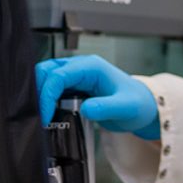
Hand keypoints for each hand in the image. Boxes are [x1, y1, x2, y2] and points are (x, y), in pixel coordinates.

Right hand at [35, 55, 159, 139]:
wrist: (144, 106)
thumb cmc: (138, 103)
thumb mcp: (126, 108)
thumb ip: (107, 107)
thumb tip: (87, 109)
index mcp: (92, 67)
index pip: (59, 75)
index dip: (47, 94)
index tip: (45, 115)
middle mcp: (81, 67)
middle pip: (46, 71)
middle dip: (38, 92)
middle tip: (39, 115)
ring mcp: (76, 75)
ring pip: (46, 77)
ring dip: (41, 94)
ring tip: (42, 116)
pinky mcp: (74, 86)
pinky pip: (53, 87)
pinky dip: (46, 99)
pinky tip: (49, 114)